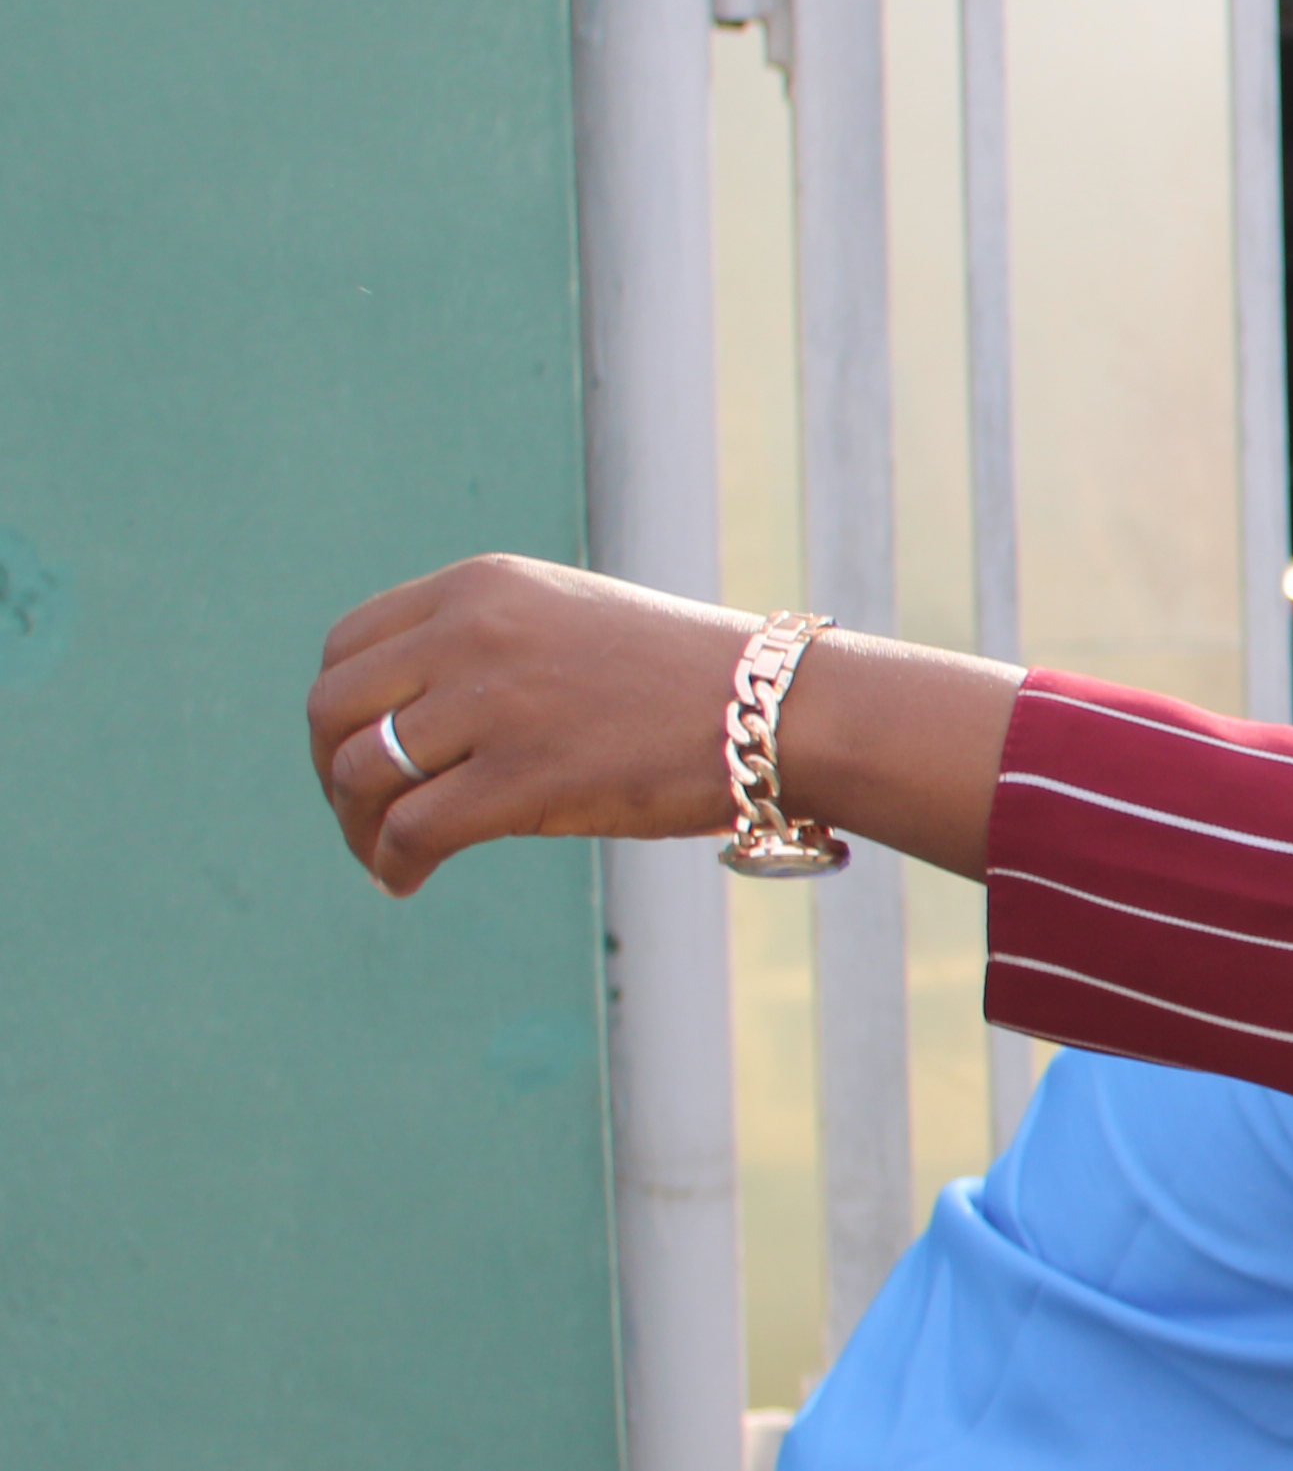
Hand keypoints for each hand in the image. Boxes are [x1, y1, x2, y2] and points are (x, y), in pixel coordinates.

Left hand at [311, 557, 1013, 891]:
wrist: (782, 712)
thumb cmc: (691, 681)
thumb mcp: (572, 622)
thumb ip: (490, 644)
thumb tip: (416, 714)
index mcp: (480, 587)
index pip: (349, 646)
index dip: (338, 711)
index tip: (361, 755)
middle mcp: (473, 633)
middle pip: (334, 710)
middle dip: (333, 773)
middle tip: (361, 816)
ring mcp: (495, 704)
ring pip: (364, 774)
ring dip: (357, 827)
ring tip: (382, 858)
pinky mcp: (523, 779)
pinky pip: (413, 831)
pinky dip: (392, 864)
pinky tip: (405, 882)